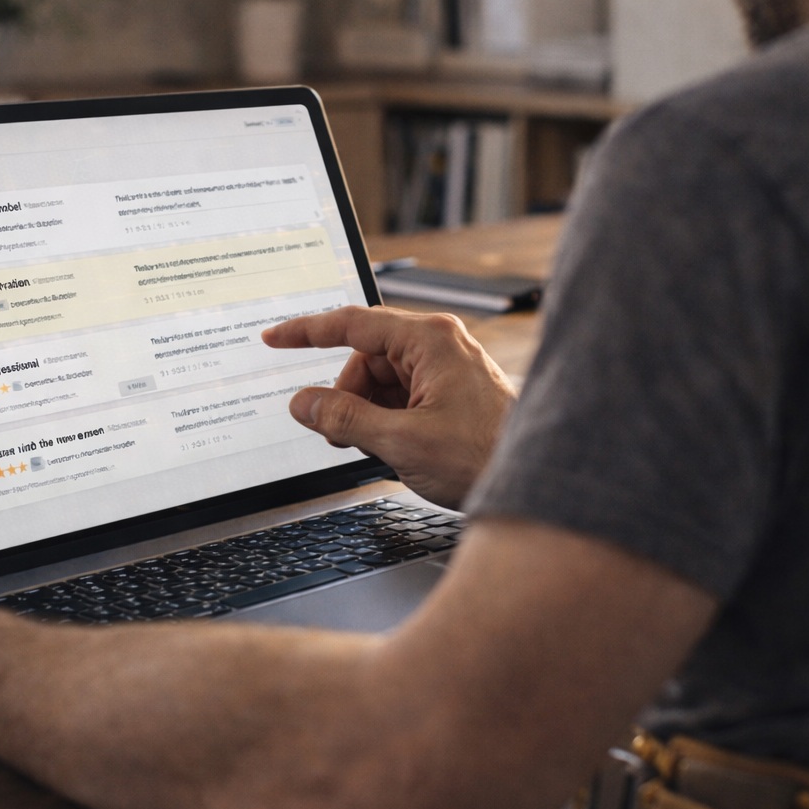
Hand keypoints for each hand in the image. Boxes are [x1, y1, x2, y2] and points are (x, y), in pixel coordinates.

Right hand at [262, 306, 516, 507]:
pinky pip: (401, 396)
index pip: (353, 324)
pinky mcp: (451, 393)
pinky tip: (394, 447)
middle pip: (366, 358)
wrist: (534, 484)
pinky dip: (387, 420)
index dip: (306, 331)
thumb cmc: (484, 457)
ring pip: (381, 381)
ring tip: (379, 447)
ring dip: (368, 413)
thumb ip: (345, 419)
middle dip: (347, 395)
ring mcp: (447, 369)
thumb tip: (305, 403)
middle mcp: (440, 346)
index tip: (274, 338)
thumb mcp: (401, 441)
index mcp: (430, 340)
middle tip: (342, 433)